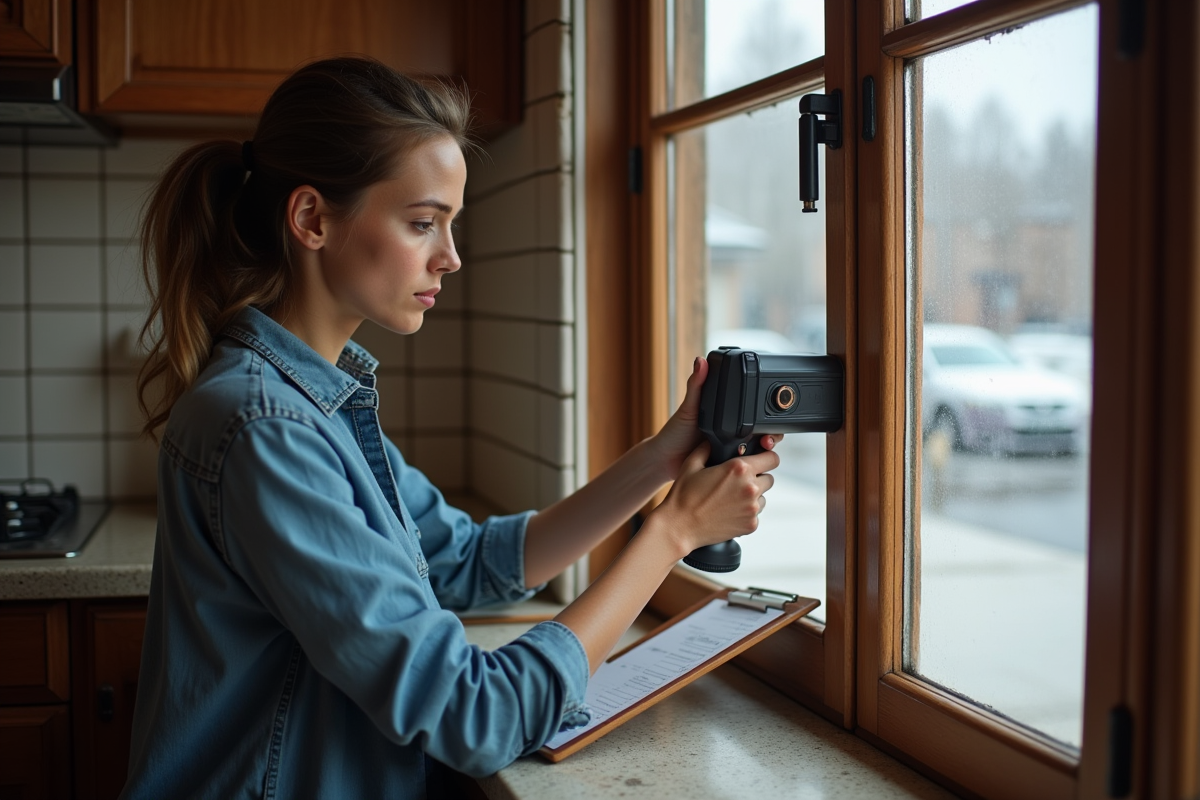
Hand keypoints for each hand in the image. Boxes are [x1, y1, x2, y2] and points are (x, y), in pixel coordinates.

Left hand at [647, 356, 784, 480]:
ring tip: (764, 448)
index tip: (770, 418)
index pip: (754, 412)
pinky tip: (755, 465)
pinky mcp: (731, 466)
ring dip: (765, 451)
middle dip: (773, 435)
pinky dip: (754, 465)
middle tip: (768, 439)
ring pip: (760, 450)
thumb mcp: (689, 408)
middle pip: (764, 431)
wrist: (666, 460)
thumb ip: (697, 386)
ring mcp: (734, 450)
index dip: (767, 415)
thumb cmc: (674, 433)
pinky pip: (748, 465)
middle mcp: (734, 432)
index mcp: (728, 416)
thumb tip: (701, 360)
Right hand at [650, 441, 779, 555]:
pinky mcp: (751, 524)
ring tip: (731, 498)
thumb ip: (707, 447)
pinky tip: (729, 511)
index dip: (766, 458)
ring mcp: (752, 508)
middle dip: (757, 478)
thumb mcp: (691, 464)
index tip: (761, 460)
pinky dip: (746, 512)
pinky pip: (755, 514)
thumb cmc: (684, 496)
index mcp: (739, 469)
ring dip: (753, 496)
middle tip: (738, 482)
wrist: (679, 527)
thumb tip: (713, 440)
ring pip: (763, 497)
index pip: (772, 458)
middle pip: (769, 478)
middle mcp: (750, 488)